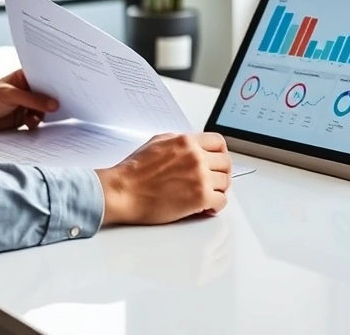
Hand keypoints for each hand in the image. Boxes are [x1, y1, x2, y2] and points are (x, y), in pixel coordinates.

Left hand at [0, 69, 57, 132]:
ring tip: (37, 117)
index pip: (44, 78)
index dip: (55, 82)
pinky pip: (36, 121)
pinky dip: (36, 123)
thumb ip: (33, 100)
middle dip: (52, 100)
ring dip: (43, 114)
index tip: (67, 87)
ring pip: (43, 109)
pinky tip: (31, 124)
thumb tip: (54, 104)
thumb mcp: (12, 96)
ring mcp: (26, 105)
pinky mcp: (24, 118)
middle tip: (62, 105)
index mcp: (25, 77)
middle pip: (46, 95)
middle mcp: (28, 90)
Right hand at [95, 132, 231, 225]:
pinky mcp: (200, 197)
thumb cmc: (133, 172)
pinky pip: (221, 201)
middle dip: (222, 173)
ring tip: (208, 195)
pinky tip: (206, 207)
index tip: (218, 161)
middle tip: (216, 181)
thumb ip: (177, 142)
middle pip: (226, 163)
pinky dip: (216, 206)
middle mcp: (196, 157)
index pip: (218, 142)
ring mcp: (200, 177)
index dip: (220, 153)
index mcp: (186, 142)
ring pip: (225, 182)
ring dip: (218, 190)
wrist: (123, 191)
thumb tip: (190, 147)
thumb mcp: (156, 143)